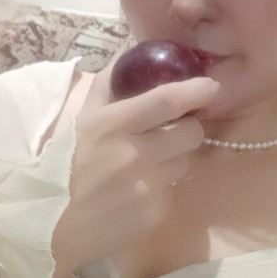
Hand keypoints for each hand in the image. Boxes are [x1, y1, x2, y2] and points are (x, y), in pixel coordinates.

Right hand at [51, 64, 218, 277]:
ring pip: (187, 159)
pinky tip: (147, 185)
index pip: (165, 101)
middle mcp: (131, 153)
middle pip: (189, 131)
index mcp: (112, 125)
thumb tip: (131, 53)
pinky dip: (168, 182)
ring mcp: (145, 185)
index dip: (194, 90)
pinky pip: (177, 186)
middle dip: (190, 127)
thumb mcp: (85, 119)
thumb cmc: (78, 163)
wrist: (65, 224)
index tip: (210, 86)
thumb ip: (107, 85)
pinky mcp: (155, 209)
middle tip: (175, 129)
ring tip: (154, 160)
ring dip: (178, 156)